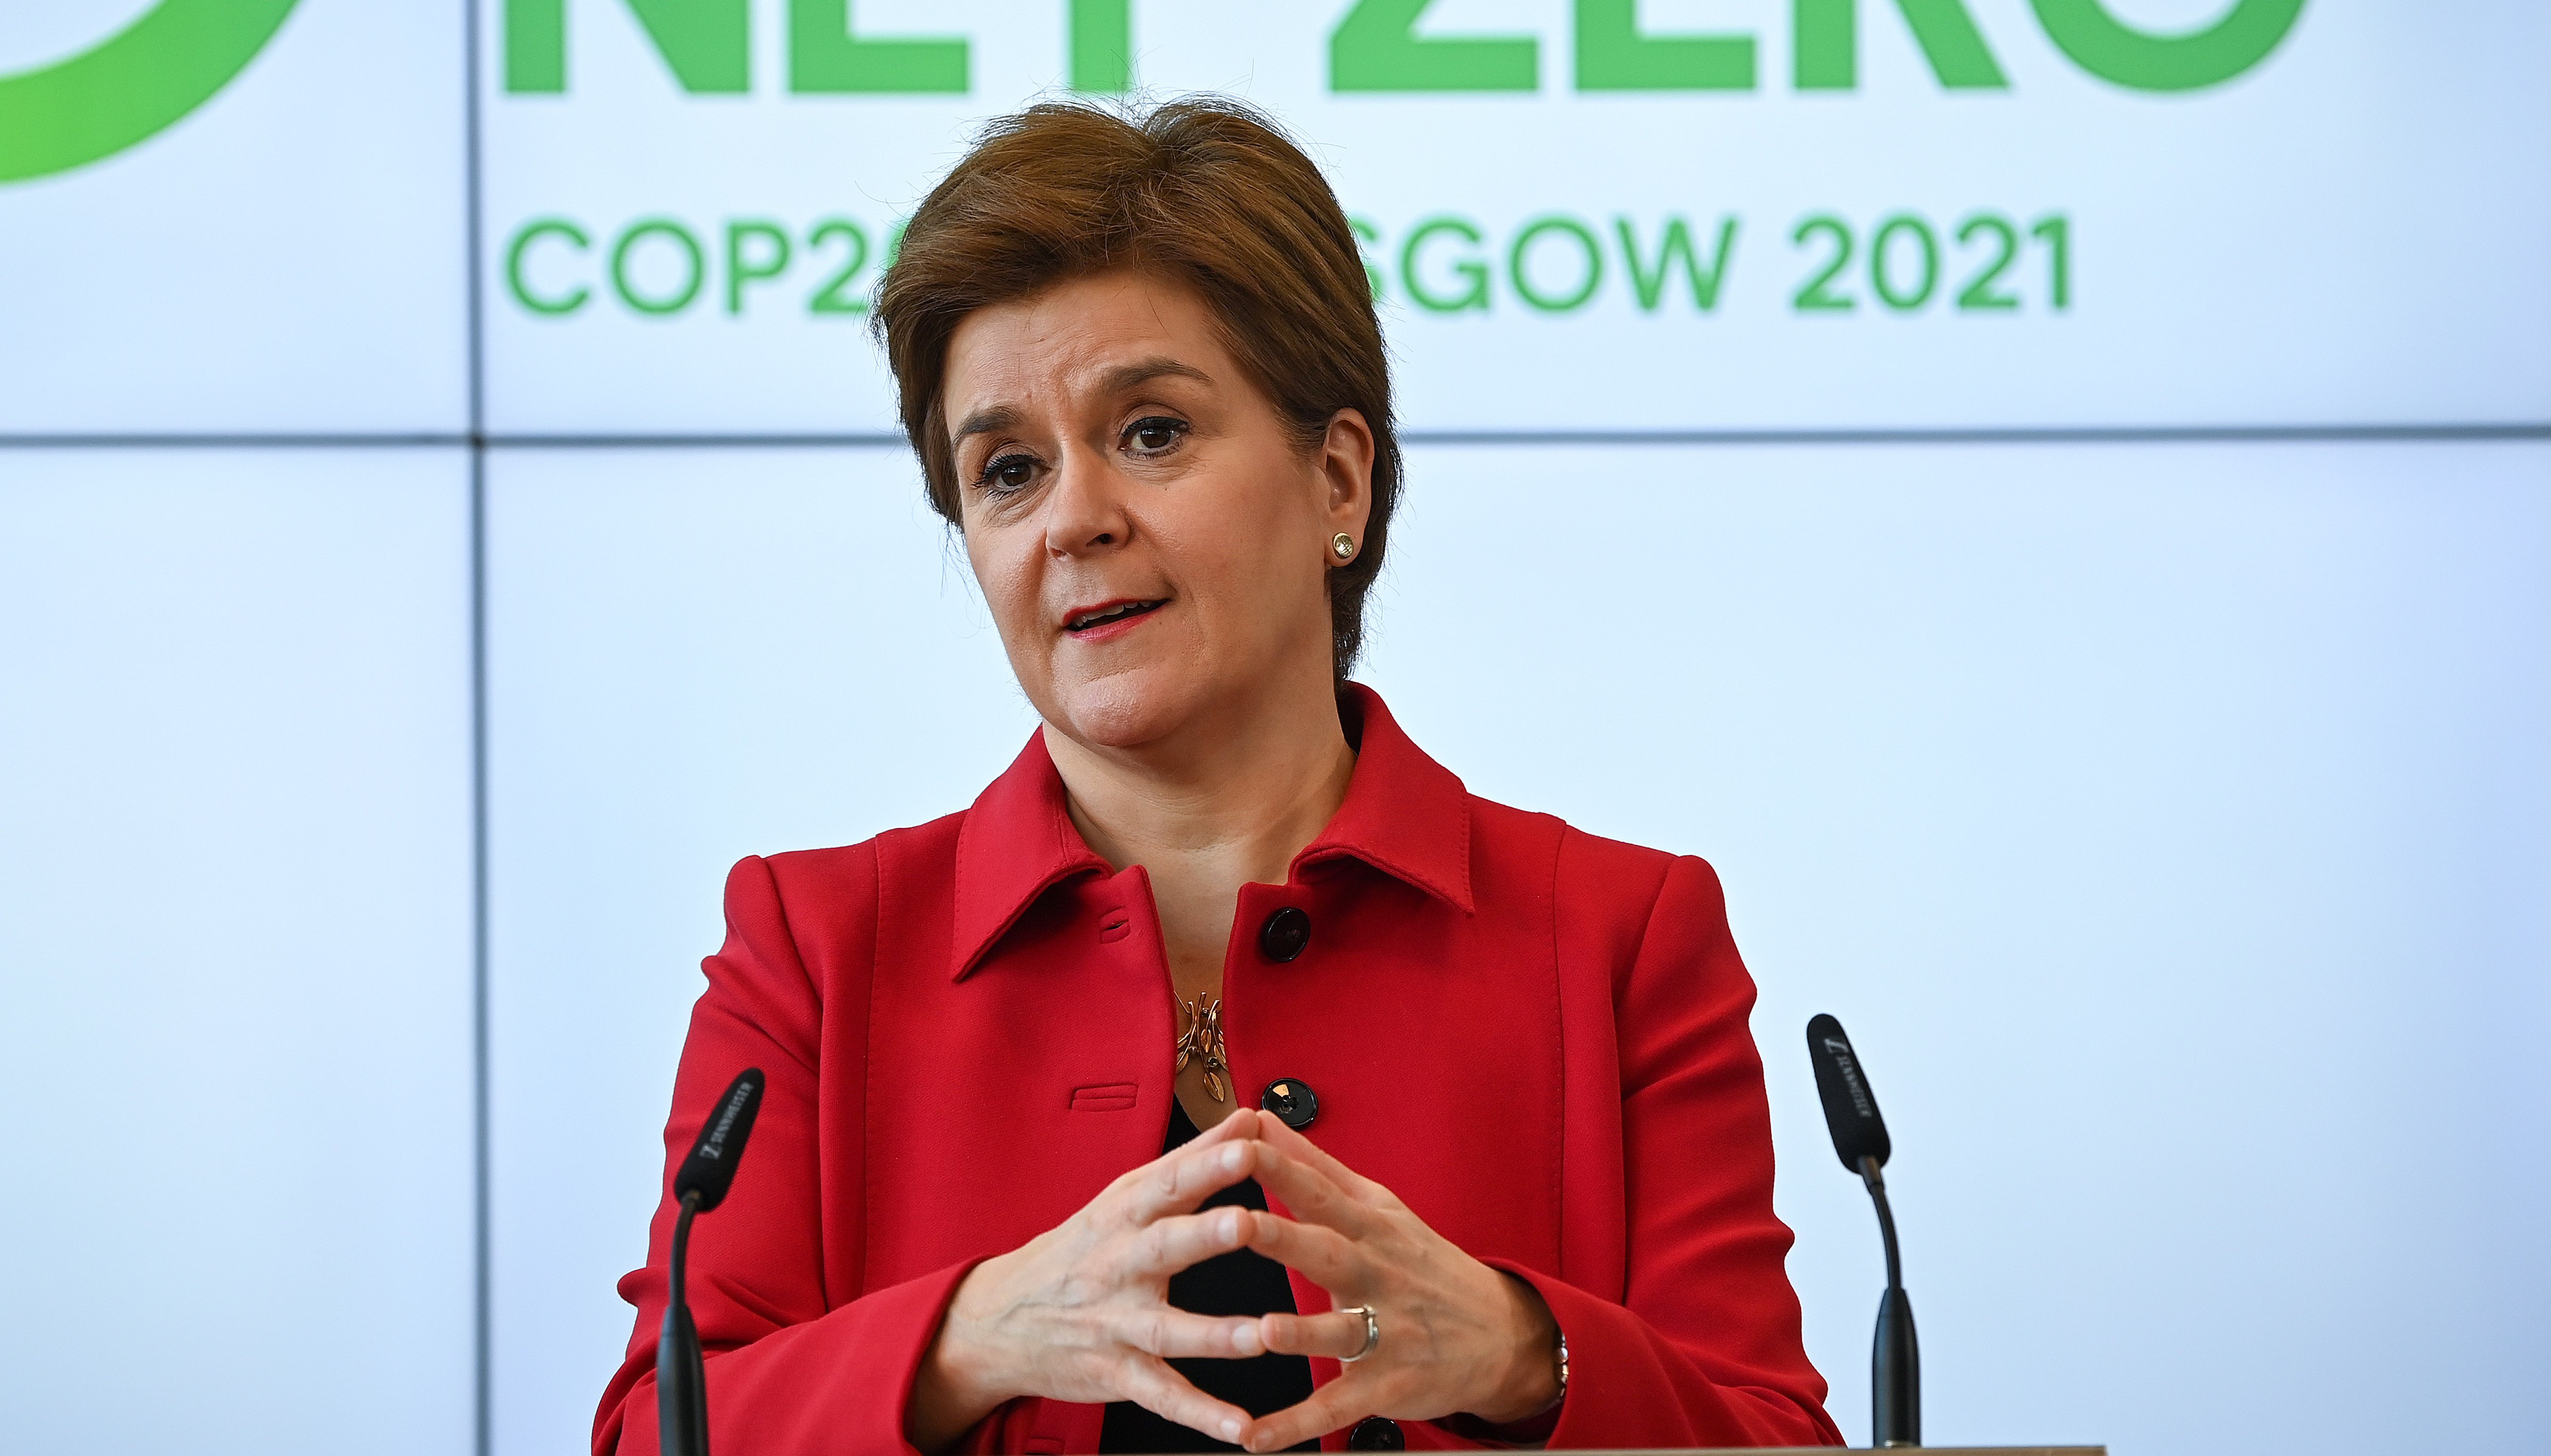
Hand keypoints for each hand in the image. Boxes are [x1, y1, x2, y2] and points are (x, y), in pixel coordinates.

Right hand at [904, 1105, 1272, 1451]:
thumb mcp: (1125, 1196)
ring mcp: (1115, 1323)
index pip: (1168, 1183)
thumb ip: (1193, 1159)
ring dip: (1214, 1333)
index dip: (1208, 1164)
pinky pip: (1162, 1395)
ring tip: (1259, 1335)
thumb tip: (1250, 1116)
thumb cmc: (1081, 1249)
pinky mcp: (1116, 1373)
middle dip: (1204, 1235)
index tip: (1248, 1145)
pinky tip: (1240, 1427)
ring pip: (1167, 1329)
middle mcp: (1118, 1266)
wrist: (1000, 1319)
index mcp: (1124, 1215)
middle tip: (1246, 1222)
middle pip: (1164, 1247)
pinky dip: (1200, 1413)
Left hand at [1235, 1111, 1560, 1451]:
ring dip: (1302, 1334)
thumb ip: (1315, 1167)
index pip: (1320, 1190)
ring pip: (1340, 1333)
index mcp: (1368, 1227)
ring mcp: (1387, 1332)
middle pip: (1329, 1252)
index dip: (1281, 1167)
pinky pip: (1339, 1407)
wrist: (1501, 1333)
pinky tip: (1255, 1439)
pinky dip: (1297, 1426)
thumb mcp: (1378, 1207)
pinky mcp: (1387, 1386)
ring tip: (1263, 1332)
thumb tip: (1261, 1118)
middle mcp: (1377, 1275)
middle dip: (1285, 1239)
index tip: (1239, 1143)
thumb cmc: (1422, 1264)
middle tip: (1240, 1225)